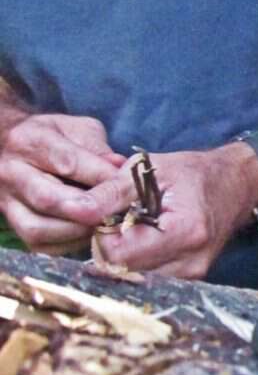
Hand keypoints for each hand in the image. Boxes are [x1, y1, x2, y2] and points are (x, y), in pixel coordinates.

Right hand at [0, 113, 124, 254]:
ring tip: (105, 225)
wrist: (12, 148)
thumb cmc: (54, 138)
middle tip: (119, 213)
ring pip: (39, 228)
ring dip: (78, 232)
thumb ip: (100, 150)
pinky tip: (89, 233)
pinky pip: (40, 244)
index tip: (128, 186)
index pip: (68, 162)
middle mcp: (12, 172)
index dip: (101, 178)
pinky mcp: (14, 225)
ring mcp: (8, 201)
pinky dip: (69, 244)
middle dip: (90, 210)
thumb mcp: (79, 130)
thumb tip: (123, 171)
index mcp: (32, 141)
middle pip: (48, 199)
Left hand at [88, 144, 257, 278]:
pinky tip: (146, 241)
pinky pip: (150, 279)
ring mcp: (193, 276)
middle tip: (120, 221)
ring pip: (135, 279)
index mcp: (185, 231)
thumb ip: (109, 192)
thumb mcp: (150, 170)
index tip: (110, 213)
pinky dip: (140, 262)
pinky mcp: (191, 282)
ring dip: (126, 257)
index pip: (119, 255)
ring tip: (135, 230)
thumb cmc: (193, 173)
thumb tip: (75, 209)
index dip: (103, 235)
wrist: (237, 186)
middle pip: (126, 272)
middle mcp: (191, 262)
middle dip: (112, 248)